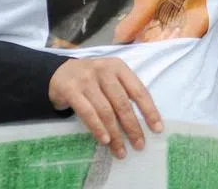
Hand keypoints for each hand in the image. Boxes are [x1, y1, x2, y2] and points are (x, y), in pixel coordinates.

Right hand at [48, 57, 163, 158]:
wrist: (60, 72)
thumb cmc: (92, 80)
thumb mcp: (110, 79)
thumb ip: (124, 94)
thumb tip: (141, 122)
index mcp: (119, 67)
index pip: (139, 91)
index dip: (149, 111)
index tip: (157, 129)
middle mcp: (104, 71)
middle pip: (123, 103)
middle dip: (133, 127)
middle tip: (139, 145)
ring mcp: (87, 80)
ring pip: (106, 111)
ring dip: (115, 134)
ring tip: (121, 150)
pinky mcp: (71, 90)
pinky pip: (88, 113)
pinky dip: (98, 128)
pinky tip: (105, 141)